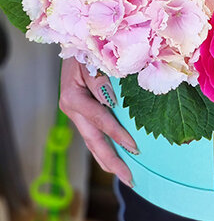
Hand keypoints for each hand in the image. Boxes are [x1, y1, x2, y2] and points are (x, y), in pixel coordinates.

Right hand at [59, 58, 137, 186]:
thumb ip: (100, 79)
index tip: (134, 147)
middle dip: (112, 161)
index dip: (117, 134)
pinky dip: (105, 147)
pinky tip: (116, 157)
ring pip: (92, 142)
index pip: (100, 120)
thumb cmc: (86, 48)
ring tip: (125, 175)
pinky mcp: (81, 112)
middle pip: (93, 141)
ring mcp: (76, 112)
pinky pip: (94, 134)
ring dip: (108, 159)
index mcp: (74, 97)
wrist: (74, 42)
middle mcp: (72, 108)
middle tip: (130, 178)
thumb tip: (110, 100)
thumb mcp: (92, 59)